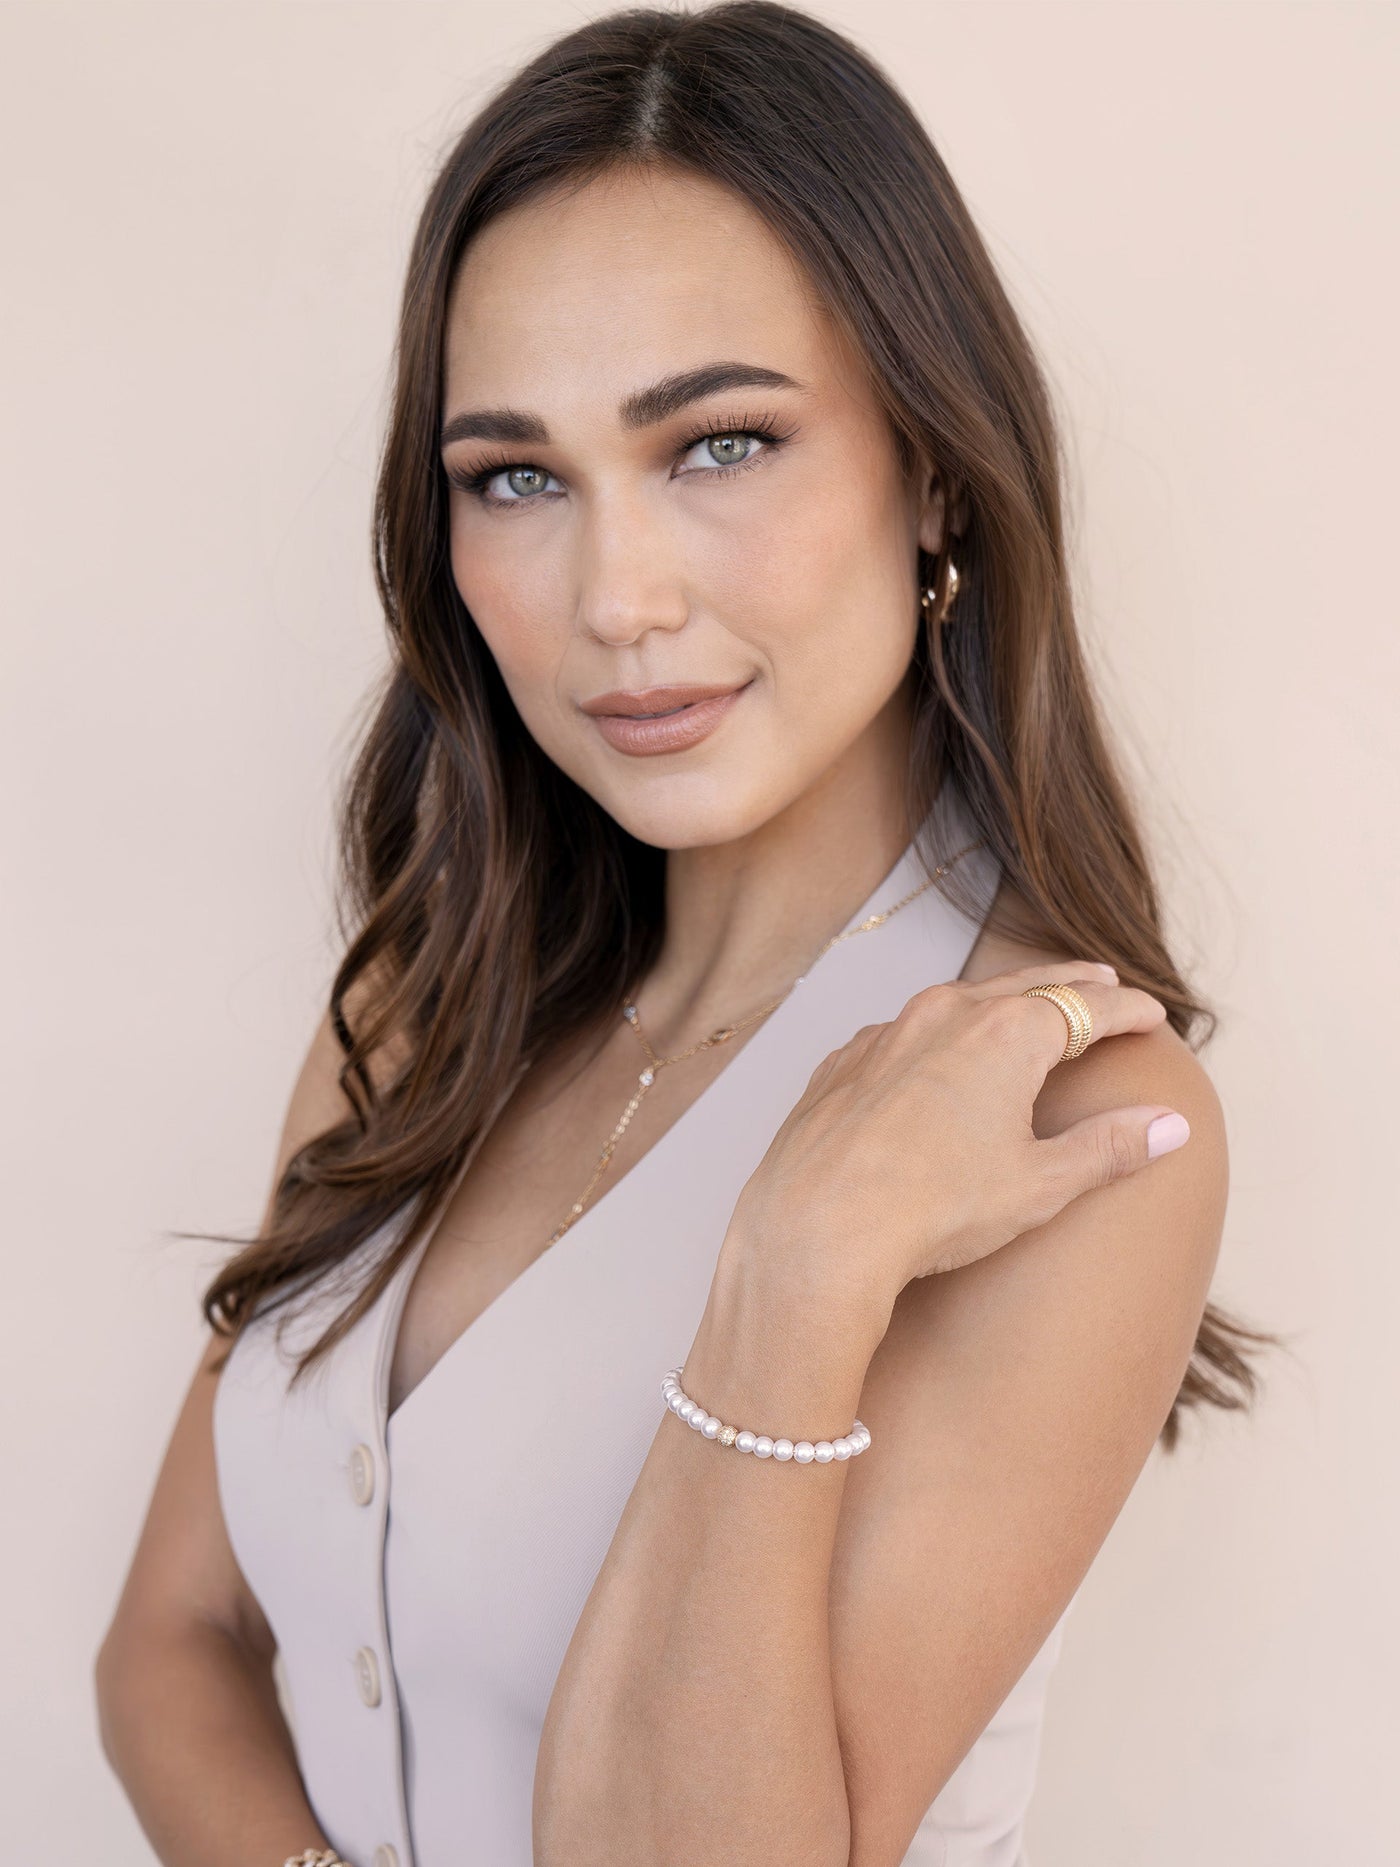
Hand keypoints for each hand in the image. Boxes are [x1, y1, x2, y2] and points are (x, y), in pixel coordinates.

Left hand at [726, 960, 1187, 1313]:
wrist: (819, 1228)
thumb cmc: (934, 1209)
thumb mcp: (1040, 1184)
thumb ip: (1109, 1147)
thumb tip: (1171, 1124)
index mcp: (1006, 1034)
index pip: (1087, 1008)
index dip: (1126, 1011)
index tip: (1152, 1015)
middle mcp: (945, 1015)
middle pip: (1024, 986)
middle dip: (1069, 984)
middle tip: (1102, 980)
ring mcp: (886, 1034)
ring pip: (957, 1001)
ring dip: (998, 1001)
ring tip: (1025, 1005)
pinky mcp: (842, 1063)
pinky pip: (900, 1033)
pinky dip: (933, 1033)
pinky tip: (934, 1052)